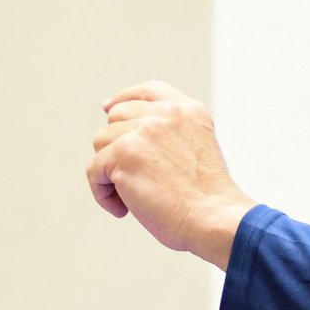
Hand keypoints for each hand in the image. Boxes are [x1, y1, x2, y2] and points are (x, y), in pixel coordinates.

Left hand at [87, 83, 255, 265]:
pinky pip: (94, 170)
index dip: (124, 99)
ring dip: (108, 172)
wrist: (214, 218)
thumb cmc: (207, 200)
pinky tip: (123, 209)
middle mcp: (165, 114)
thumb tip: (125, 139)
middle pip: (116, 117)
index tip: (108, 109)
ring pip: (101, 142)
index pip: (148, 91)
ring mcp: (143, 131)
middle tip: (133, 179)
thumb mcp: (198, 150)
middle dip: (116, 147)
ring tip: (130, 198)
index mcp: (187, 110)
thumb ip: (169, 136)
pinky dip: (103, 194)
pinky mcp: (124, 154)